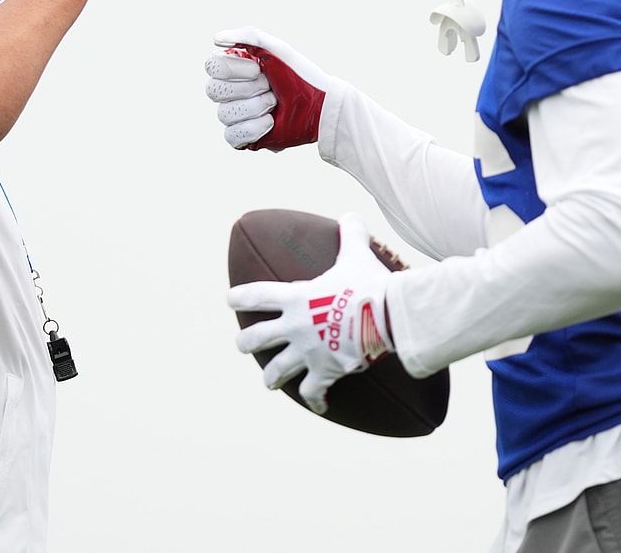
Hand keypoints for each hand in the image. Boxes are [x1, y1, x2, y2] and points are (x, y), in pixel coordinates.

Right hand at [203, 26, 332, 150]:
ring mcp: (234, 115)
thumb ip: (247, 36)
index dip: (234, 70)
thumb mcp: (276, 48)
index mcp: (233, 69)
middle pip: (214, 90)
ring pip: (224, 114)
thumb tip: (216, 39)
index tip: (258, 69)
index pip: (213, 67)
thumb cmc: (298, 75)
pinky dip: (254, 128)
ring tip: (274, 104)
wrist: (319, 104)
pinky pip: (231, 135)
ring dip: (255, 107)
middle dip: (248, 89)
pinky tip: (270, 122)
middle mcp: (229, 92)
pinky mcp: (241, 138)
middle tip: (271, 88)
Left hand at [227, 213, 395, 413]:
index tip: (230, 300)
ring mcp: (308, 351)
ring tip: (270, 382)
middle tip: (243, 345)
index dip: (239, 298)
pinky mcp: (326, 371)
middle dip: (245, 343)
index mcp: (296, 297)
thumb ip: (351, 235)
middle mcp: (295, 326)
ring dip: (271, 378)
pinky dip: (317, 401)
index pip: (255, 296)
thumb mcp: (357, 255)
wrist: (390, 315)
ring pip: (276, 371)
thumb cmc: (371, 283)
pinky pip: (314, 393)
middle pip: (255, 338)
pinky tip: (320, 406)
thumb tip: (352, 215)